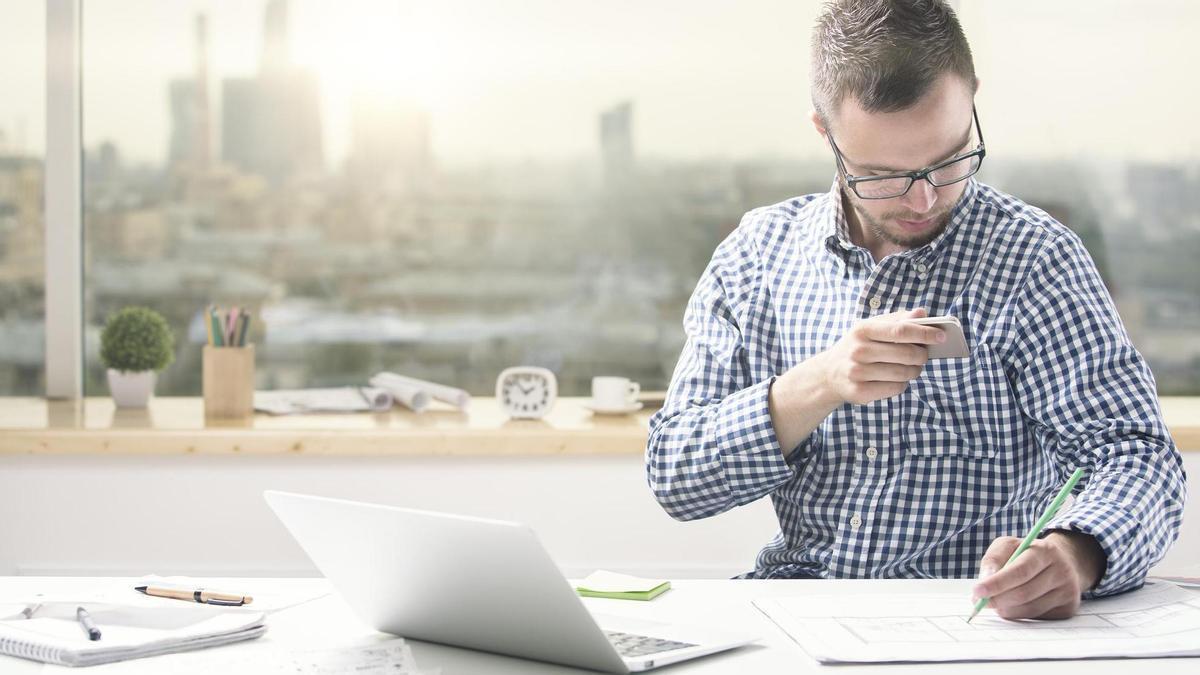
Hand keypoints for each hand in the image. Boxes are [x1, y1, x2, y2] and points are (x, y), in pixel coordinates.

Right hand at [815, 308, 945, 405]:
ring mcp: (857, 373)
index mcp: (863, 330)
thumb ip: (898, 320)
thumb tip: (922, 313)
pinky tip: (895, 379)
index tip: (942, 336)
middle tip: (923, 356)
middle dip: (922, 356)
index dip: (925, 334)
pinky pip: (896, 388)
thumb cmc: (858, 346)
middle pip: (906, 354)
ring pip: (904, 373)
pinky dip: (902, 384)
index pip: (901, 330)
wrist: (828, 373)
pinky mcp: (859, 392)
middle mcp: (858, 351)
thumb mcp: (872, 328)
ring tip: (911, 368)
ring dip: (914, 371)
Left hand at [972, 531, 1105, 619]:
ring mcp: (1068, 591)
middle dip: (997, 599)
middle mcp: (1061, 571)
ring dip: (1006, 609)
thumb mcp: (1009, 546)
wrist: (1062, 562)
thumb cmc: (1027, 554)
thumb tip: (982, 585)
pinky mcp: (1068, 608)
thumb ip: (993, 561)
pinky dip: (1019, 614)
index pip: (1020, 570)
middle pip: (1024, 593)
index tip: (977, 591)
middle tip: (979, 601)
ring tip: (996, 601)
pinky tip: (1014, 605)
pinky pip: (1037, 617)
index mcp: (1046, 551)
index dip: (997, 583)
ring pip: (1029, 609)